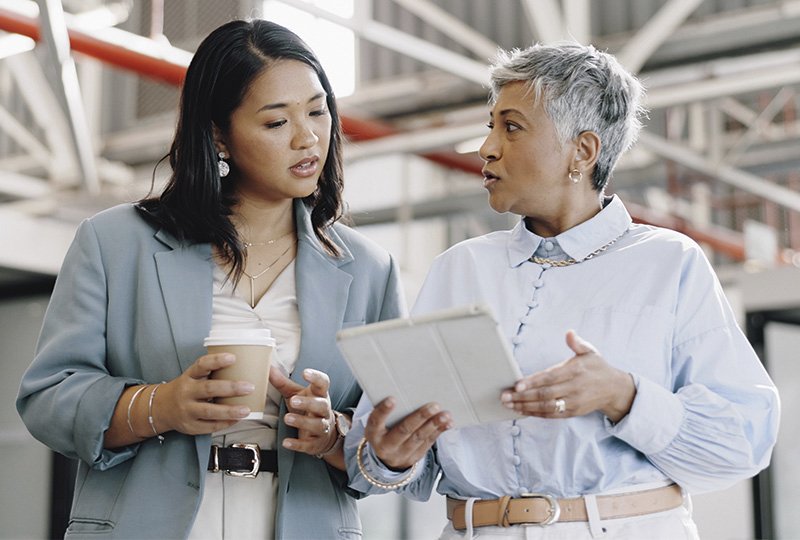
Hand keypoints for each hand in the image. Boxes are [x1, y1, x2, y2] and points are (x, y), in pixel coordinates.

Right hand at [157, 353, 254, 434]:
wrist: (162, 408)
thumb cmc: (187, 389)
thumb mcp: (194, 376)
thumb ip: (213, 372)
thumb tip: (244, 367)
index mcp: (189, 376)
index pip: (201, 365)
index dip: (216, 360)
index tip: (232, 358)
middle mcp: (186, 392)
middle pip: (209, 389)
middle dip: (231, 388)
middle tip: (249, 387)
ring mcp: (187, 410)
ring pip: (209, 411)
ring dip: (230, 411)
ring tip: (246, 410)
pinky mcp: (190, 426)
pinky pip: (209, 425)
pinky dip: (225, 423)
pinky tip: (237, 419)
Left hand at [270, 367, 336, 455]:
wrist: (325, 434)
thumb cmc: (307, 407)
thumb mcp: (295, 393)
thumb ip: (282, 382)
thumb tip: (267, 367)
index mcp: (319, 394)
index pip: (323, 383)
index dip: (316, 377)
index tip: (305, 372)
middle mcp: (324, 410)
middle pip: (321, 405)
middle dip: (308, 403)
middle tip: (293, 400)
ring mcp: (322, 427)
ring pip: (317, 425)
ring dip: (302, 422)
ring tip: (287, 418)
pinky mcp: (315, 442)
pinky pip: (308, 444)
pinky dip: (298, 444)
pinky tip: (286, 442)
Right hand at [364, 397, 451, 470]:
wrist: (387, 458)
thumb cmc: (384, 431)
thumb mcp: (379, 424)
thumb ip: (388, 411)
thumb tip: (408, 390)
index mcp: (374, 434)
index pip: (376, 422)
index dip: (383, 411)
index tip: (392, 399)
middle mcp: (386, 446)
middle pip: (404, 430)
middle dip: (420, 417)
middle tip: (433, 406)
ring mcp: (401, 453)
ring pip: (419, 438)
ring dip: (434, 425)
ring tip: (445, 415)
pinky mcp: (415, 457)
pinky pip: (428, 443)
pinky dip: (438, 432)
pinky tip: (447, 423)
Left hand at [500, 330, 635, 422]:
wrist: (615, 389)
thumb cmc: (597, 368)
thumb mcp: (590, 352)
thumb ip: (577, 343)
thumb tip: (569, 333)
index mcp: (575, 371)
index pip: (550, 377)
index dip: (533, 382)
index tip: (517, 385)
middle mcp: (574, 388)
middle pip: (545, 394)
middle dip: (523, 397)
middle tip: (505, 396)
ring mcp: (573, 402)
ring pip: (546, 407)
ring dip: (526, 407)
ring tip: (509, 404)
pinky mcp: (573, 412)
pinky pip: (552, 415)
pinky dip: (536, 414)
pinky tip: (522, 411)